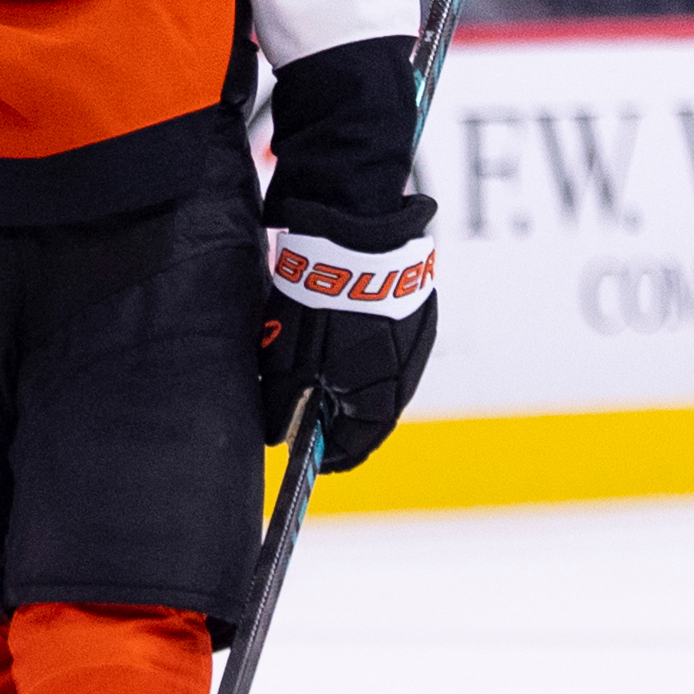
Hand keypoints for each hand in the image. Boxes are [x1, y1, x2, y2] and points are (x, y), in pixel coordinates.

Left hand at [258, 205, 436, 473]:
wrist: (356, 232)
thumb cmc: (319, 300)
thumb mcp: (287, 360)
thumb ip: (282, 403)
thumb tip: (276, 435)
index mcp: (379, 395)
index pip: (358, 443)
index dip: (333, 456)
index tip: (313, 461)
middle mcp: (407, 373)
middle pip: (374, 412)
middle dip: (342, 419)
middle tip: (313, 420)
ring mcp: (417, 339)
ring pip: (385, 378)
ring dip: (355, 385)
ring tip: (323, 379)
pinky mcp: (418, 309)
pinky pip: (392, 347)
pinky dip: (367, 355)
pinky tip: (342, 342)